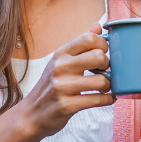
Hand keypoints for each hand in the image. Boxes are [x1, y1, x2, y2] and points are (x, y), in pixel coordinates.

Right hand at [19, 23, 115, 138]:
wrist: (31, 115)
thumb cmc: (50, 87)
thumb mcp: (61, 62)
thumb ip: (80, 45)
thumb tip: (98, 26)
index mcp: (60, 54)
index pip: (89, 38)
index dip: (104, 45)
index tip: (103, 55)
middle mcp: (60, 67)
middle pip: (98, 57)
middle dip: (108, 66)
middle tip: (105, 72)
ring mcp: (62, 87)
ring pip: (102, 81)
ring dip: (109, 86)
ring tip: (104, 88)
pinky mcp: (67, 106)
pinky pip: (98, 100)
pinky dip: (108, 100)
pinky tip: (107, 99)